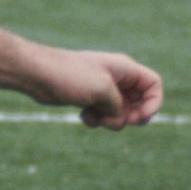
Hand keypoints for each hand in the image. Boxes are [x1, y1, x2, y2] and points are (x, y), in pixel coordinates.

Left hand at [29, 49, 162, 129]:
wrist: (37, 74)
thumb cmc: (69, 75)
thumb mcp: (102, 90)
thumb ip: (120, 106)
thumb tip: (120, 119)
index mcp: (124, 68)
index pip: (153, 84)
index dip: (153, 103)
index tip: (140, 117)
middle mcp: (116, 78)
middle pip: (140, 102)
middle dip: (131, 117)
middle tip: (118, 121)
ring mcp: (102, 89)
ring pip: (120, 113)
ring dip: (111, 121)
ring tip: (96, 117)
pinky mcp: (89, 98)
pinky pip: (104, 116)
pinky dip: (97, 120)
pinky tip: (83, 116)